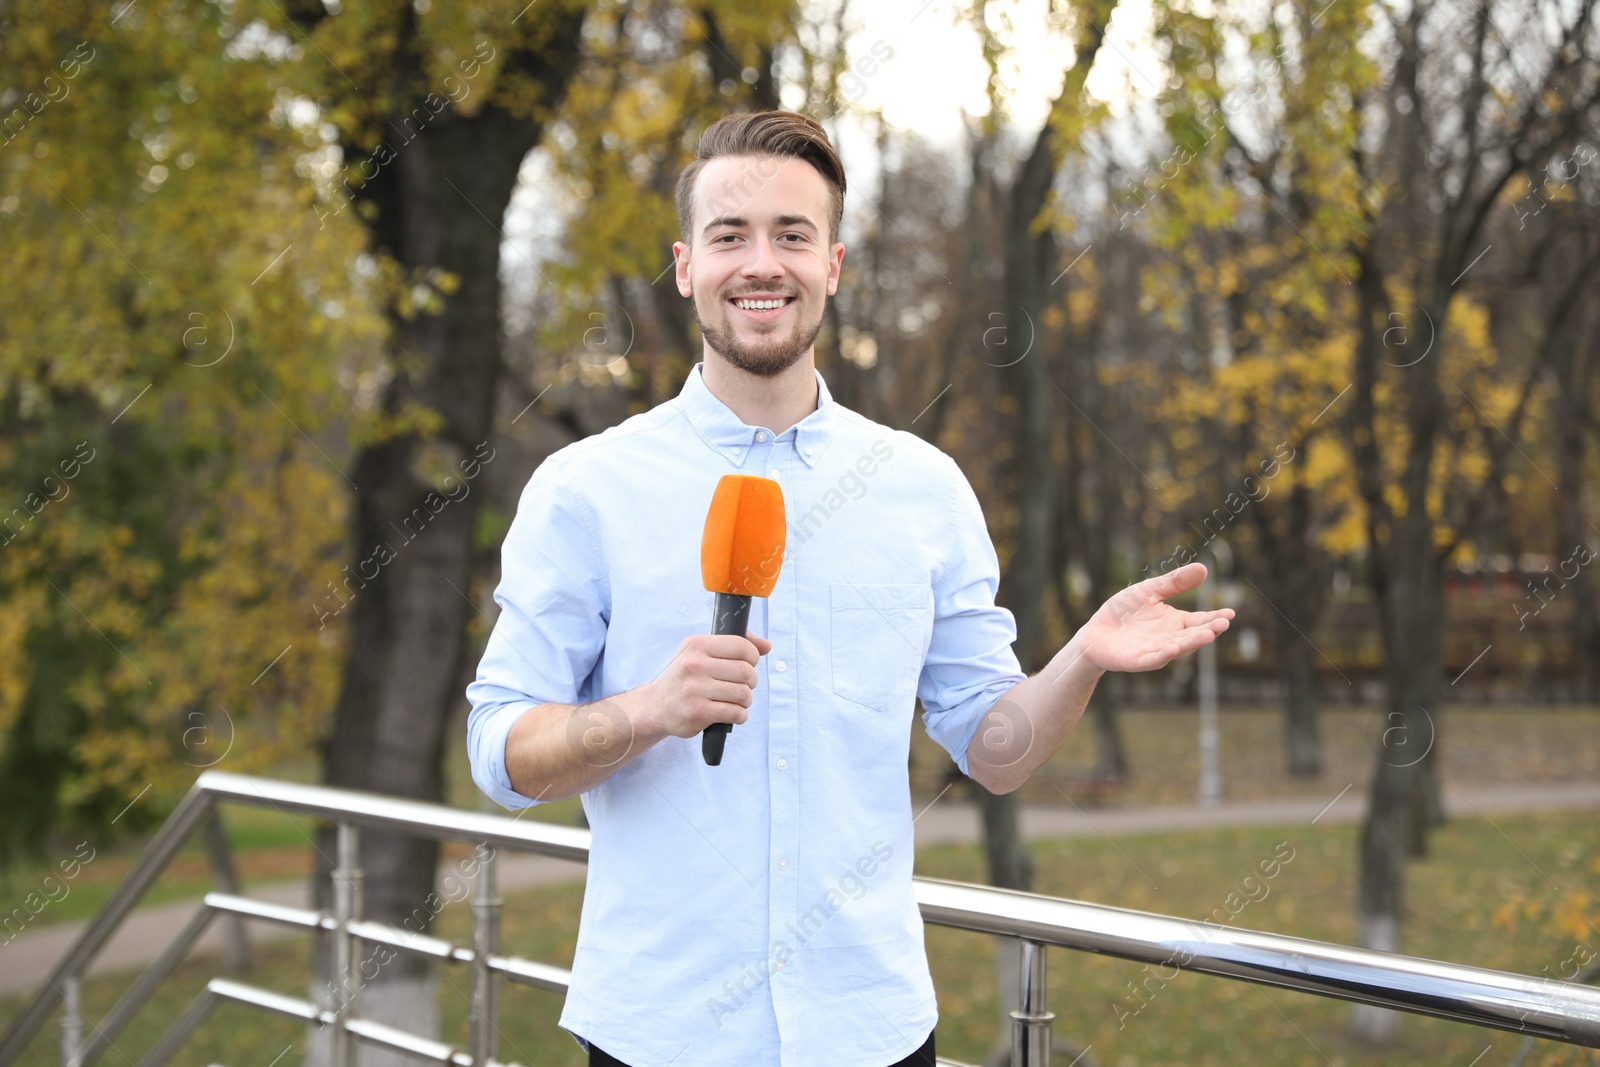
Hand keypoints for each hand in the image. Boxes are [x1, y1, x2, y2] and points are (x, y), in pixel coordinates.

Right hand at [643, 630, 771, 737]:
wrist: (655, 707)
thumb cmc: (684, 678)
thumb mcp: (701, 653)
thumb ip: (734, 645)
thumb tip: (766, 645)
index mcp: (697, 645)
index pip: (742, 646)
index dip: (753, 657)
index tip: (747, 664)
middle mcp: (694, 665)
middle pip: (746, 672)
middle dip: (751, 681)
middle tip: (741, 685)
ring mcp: (695, 689)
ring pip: (744, 694)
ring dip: (746, 700)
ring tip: (735, 700)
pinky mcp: (698, 712)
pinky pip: (736, 713)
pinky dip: (740, 715)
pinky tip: (730, 713)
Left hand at [1075, 562, 1233, 672]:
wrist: (1095, 632)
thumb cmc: (1123, 612)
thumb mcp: (1150, 591)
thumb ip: (1175, 582)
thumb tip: (1204, 569)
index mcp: (1175, 622)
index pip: (1199, 620)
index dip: (1214, 618)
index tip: (1230, 614)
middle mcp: (1169, 638)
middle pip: (1192, 635)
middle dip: (1208, 630)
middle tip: (1223, 624)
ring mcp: (1155, 651)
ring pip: (1177, 647)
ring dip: (1192, 643)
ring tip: (1208, 635)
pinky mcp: (1137, 660)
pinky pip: (1153, 659)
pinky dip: (1163, 654)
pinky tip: (1173, 648)